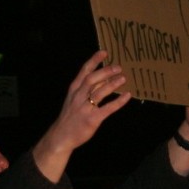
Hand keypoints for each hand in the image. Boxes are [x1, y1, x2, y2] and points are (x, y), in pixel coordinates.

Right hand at [33, 50, 130, 181]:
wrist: (61, 136)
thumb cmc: (71, 116)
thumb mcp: (74, 99)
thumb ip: (87, 89)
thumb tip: (105, 77)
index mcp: (74, 90)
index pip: (84, 71)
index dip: (94, 60)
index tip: (105, 52)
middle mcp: (78, 96)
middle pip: (92, 79)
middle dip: (105, 72)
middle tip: (118, 67)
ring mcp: (85, 108)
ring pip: (99, 92)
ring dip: (112, 84)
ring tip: (123, 79)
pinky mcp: (92, 119)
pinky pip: (107, 108)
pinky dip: (118, 102)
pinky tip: (127, 96)